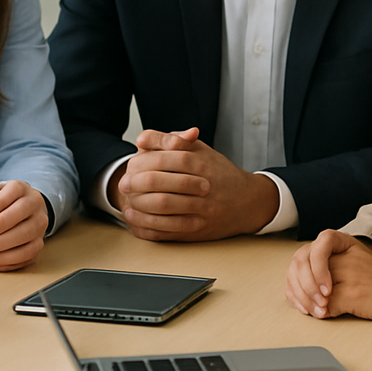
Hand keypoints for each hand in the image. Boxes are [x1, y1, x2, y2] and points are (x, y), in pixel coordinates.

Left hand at [0, 176, 47, 270]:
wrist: (13, 216)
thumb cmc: (0, 205)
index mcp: (22, 188)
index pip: (14, 191)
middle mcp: (36, 204)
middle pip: (22, 214)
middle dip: (0, 226)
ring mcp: (40, 225)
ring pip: (26, 236)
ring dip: (2, 246)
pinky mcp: (38, 243)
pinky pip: (27, 254)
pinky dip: (7, 260)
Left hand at [115, 128, 279, 240]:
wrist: (247, 201)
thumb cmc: (218, 172)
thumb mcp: (197, 149)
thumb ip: (168, 140)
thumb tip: (142, 140)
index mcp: (199, 162)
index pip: (163, 159)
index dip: (141, 162)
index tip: (129, 166)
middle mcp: (202, 186)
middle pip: (160, 183)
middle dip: (137, 184)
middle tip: (124, 184)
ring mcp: (201, 210)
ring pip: (163, 208)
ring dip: (140, 205)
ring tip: (127, 202)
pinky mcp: (199, 230)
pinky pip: (168, 230)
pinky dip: (148, 225)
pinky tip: (137, 218)